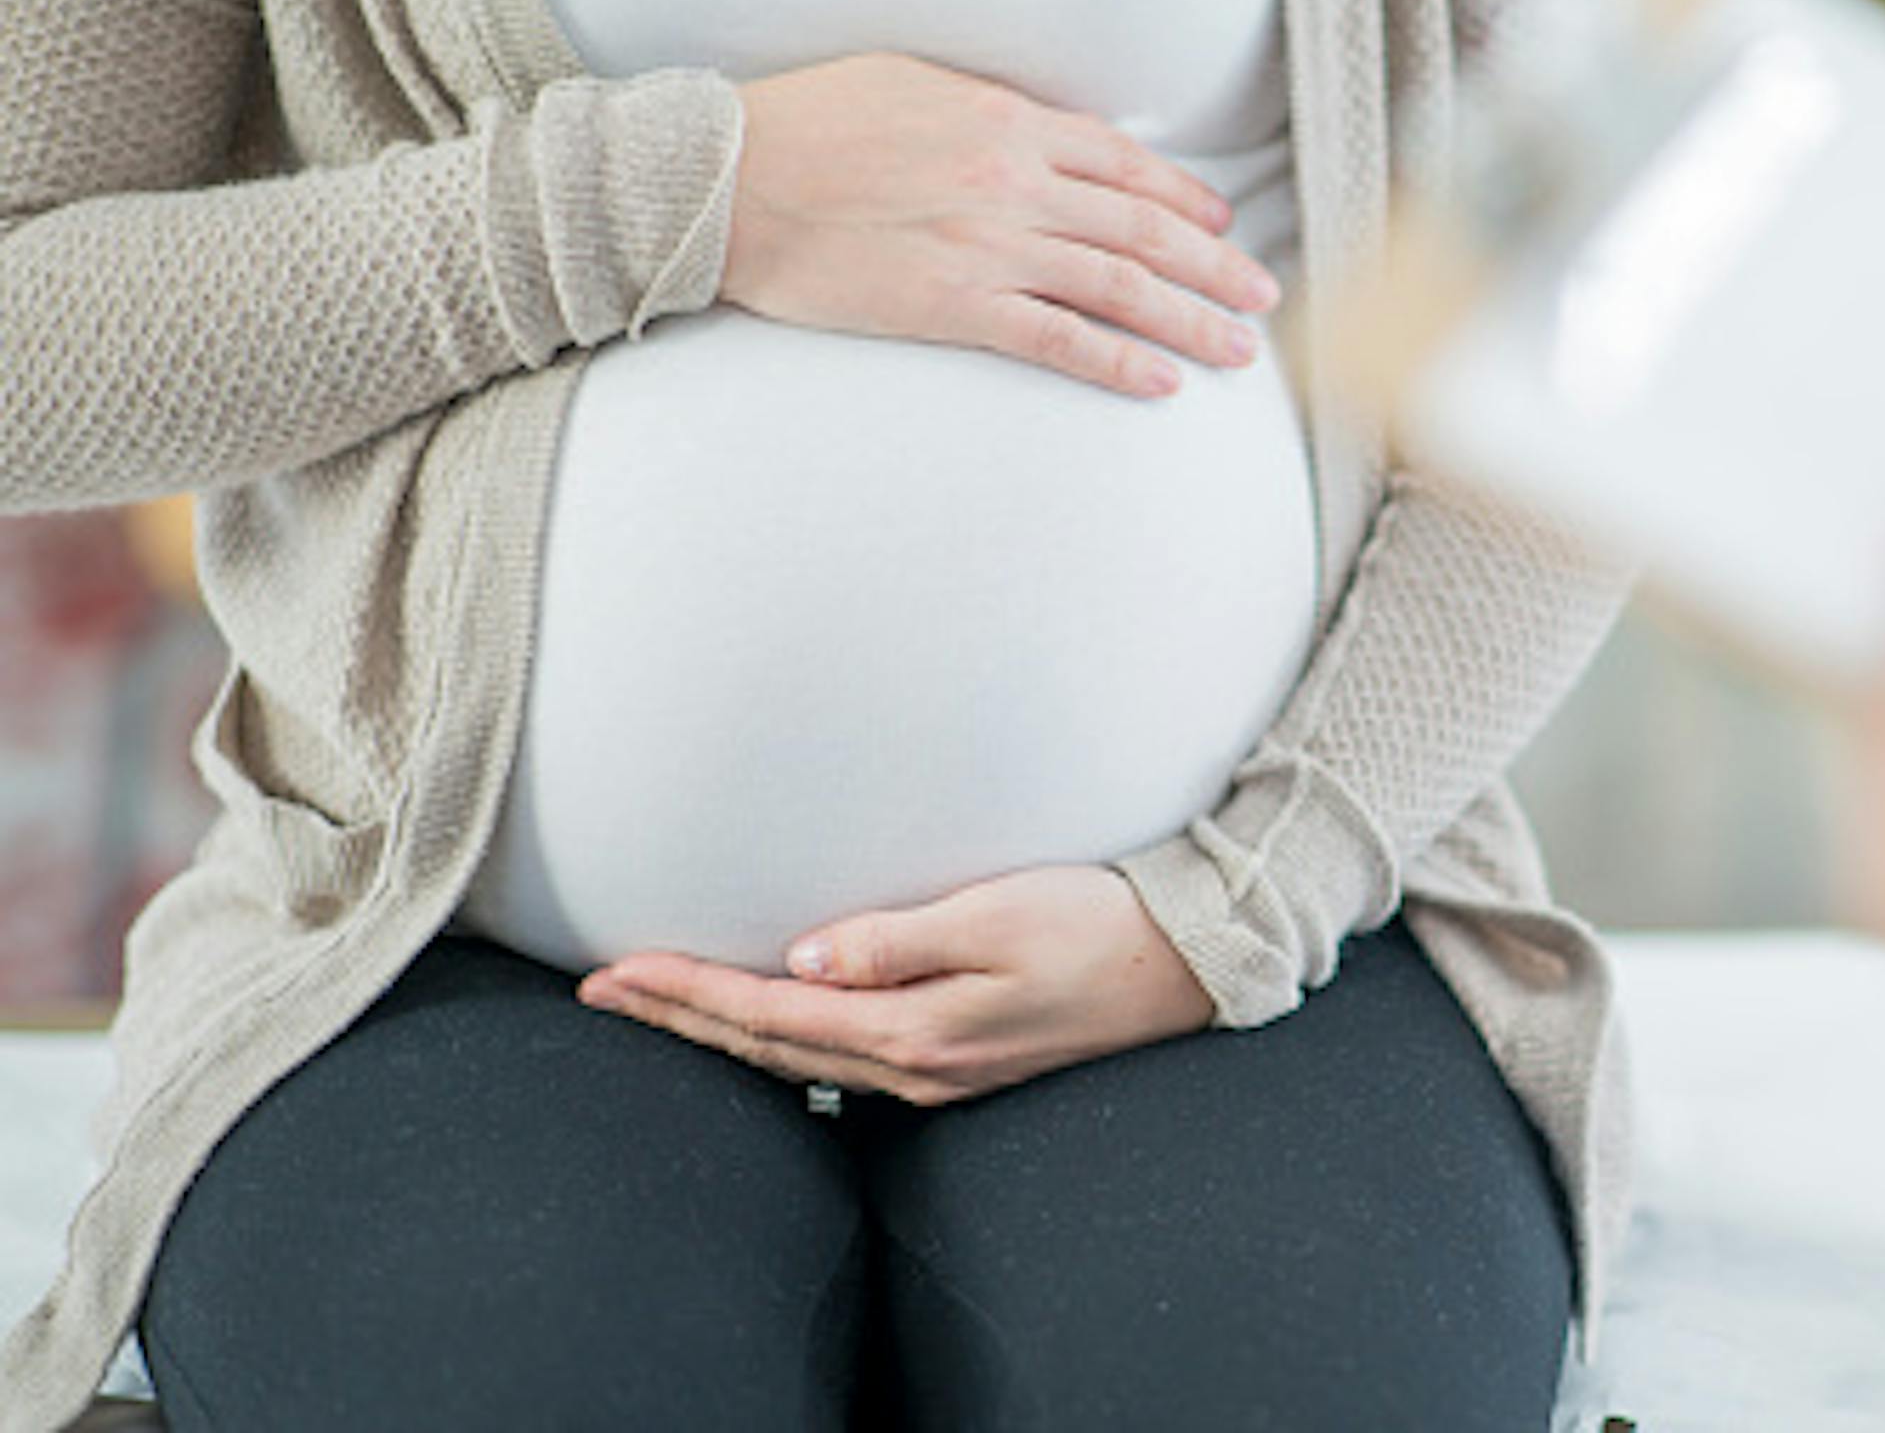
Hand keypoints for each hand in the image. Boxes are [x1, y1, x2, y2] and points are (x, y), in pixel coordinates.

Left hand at [576, 865, 1215, 1104]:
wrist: (1183, 964)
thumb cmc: (1095, 924)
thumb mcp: (999, 917)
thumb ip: (896, 941)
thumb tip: (802, 960)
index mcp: (916, 1030)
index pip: (769, 1015)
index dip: (686, 992)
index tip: (616, 972)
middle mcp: (913, 1064)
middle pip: (765, 1046)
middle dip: (678, 1017)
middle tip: (600, 991)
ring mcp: (934, 1069)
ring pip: (795, 1058)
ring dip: (718, 1029)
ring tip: (658, 1003)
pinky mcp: (953, 1055)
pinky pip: (835, 1056)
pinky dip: (776, 1037)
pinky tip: (760, 1020)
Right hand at [720, 53, 1281, 399]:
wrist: (730, 177)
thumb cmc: (807, 122)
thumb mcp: (909, 80)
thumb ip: (984, 108)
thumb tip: (1036, 129)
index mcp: (1005, 119)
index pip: (1123, 162)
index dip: (1184, 197)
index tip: (1220, 226)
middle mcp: (1014, 180)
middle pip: (1143, 227)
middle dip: (1214, 267)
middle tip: (1261, 298)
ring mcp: (987, 245)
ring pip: (1118, 285)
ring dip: (1189, 321)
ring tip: (1236, 350)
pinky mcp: (952, 305)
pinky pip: (1055, 340)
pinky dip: (1115, 362)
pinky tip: (1159, 383)